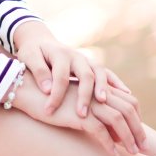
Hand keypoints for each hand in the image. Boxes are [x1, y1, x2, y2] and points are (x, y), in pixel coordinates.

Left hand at [12, 19, 136, 120]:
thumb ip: (38, 71)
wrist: (41, 41)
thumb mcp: (28, 57)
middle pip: (85, 74)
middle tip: (81, 114)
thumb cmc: (32, 53)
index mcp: (60, 54)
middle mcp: (77, 56)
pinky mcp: (93, 66)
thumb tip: (47, 89)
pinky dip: (118, 84)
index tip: (49, 110)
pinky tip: (127, 97)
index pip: (60, 75)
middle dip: (84, 95)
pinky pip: (109, 74)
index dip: (55, 93)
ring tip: (102, 104)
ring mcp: (87, 60)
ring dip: (103, 89)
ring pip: (100, 73)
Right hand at [13, 73, 146, 155]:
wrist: (25, 90)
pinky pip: (99, 129)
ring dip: (128, 137)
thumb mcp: (73, 100)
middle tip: (143, 147)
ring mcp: (87, 101)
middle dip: (137, 129)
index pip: (127, 99)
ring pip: (117, 119)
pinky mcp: (76, 113)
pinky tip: (113, 154)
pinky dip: (109, 142)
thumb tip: (103, 126)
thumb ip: (89, 107)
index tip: (139, 133)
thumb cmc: (48, 97)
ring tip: (132, 153)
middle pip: (127, 108)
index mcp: (96, 87)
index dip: (136, 116)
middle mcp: (95, 92)